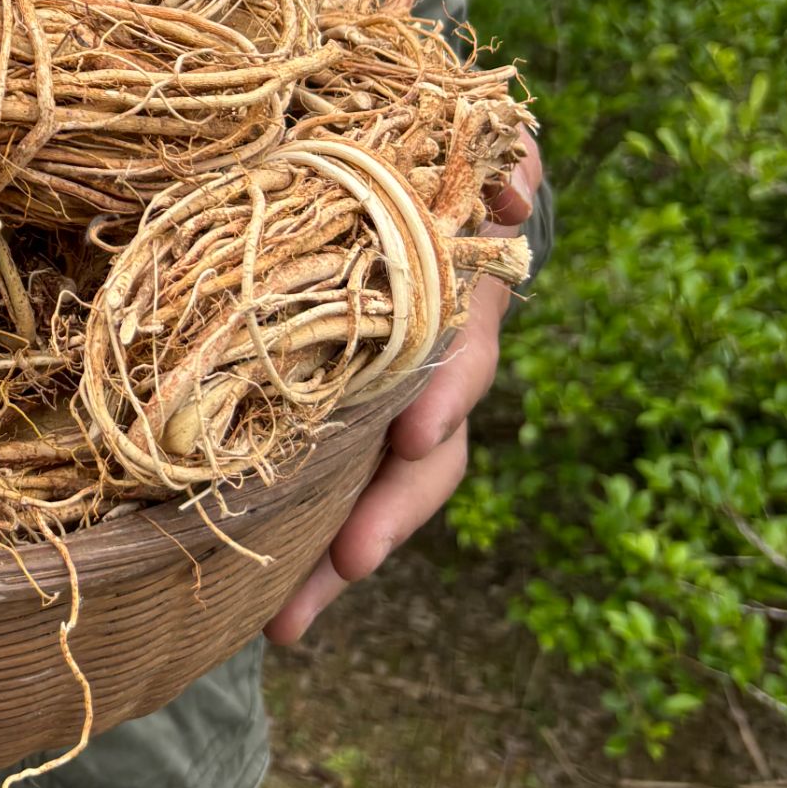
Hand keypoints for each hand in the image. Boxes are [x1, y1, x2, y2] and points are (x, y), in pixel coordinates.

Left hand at [264, 130, 542, 648]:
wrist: (421, 196)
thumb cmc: (435, 176)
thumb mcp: (476, 164)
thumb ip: (505, 169)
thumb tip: (508, 194)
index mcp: (456, 306)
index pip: (459, 356)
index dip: (442, 394)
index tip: (412, 433)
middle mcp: (437, 372)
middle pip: (426, 455)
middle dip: (391, 511)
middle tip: (354, 560)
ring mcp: (399, 409)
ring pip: (383, 499)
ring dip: (347, 556)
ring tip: (293, 617)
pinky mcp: (351, 431)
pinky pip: (340, 506)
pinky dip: (315, 564)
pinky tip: (278, 623)